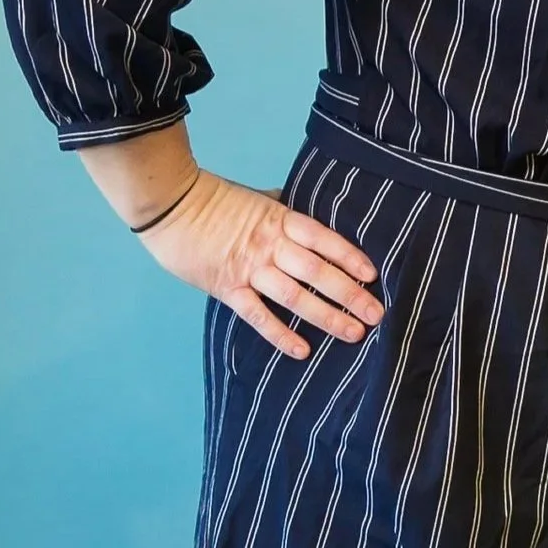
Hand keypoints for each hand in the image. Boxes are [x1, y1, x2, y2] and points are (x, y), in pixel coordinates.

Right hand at [78, 127, 382, 359]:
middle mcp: (271, 245)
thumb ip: (284, 210)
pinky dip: (280, 334)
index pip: (325, 240)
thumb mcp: (259, 197)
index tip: (373, 275)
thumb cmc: (215, 199)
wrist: (170, 205)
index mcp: (282, 220)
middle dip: (350, 294)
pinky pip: (258, 315)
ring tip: (353, 333)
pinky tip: (302, 350)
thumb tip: (308, 208)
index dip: (350, 257)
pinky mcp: (227, 288)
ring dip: (326, 316)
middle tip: (376, 314)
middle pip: (318, 272)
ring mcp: (250, 268)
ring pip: (295, 296)